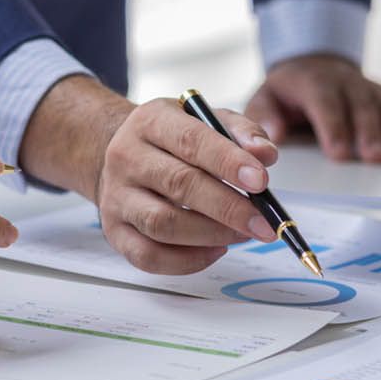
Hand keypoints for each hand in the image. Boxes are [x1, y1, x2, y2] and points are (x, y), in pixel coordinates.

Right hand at [17, 76, 279, 273]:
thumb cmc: (173, 139)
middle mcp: (126, 157)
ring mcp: (117, 197)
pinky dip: (188, 260)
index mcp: (151, 121)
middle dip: (228, 208)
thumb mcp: (206, 119)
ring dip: (211, 235)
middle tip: (264, 223)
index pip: (191, 141)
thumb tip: (266, 155)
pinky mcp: (114, 232)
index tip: (262, 182)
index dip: (228, 162)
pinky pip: (148, 256)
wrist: (122, 156)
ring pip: (162, 224)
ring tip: (244, 234)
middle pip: (179, 185)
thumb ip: (241, 132)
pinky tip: (217, 250)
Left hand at [245, 54, 380, 161]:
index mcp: (313, 81)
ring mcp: (371, 88)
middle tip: (376, 159)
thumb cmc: (288, 93)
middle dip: (370, 132)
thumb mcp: (264, 98)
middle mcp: (347, 82)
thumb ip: (263, 117)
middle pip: (361, 105)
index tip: (339, 154)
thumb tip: (270, 136)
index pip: (324, 101)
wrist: (312, 66)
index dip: (334, 127)